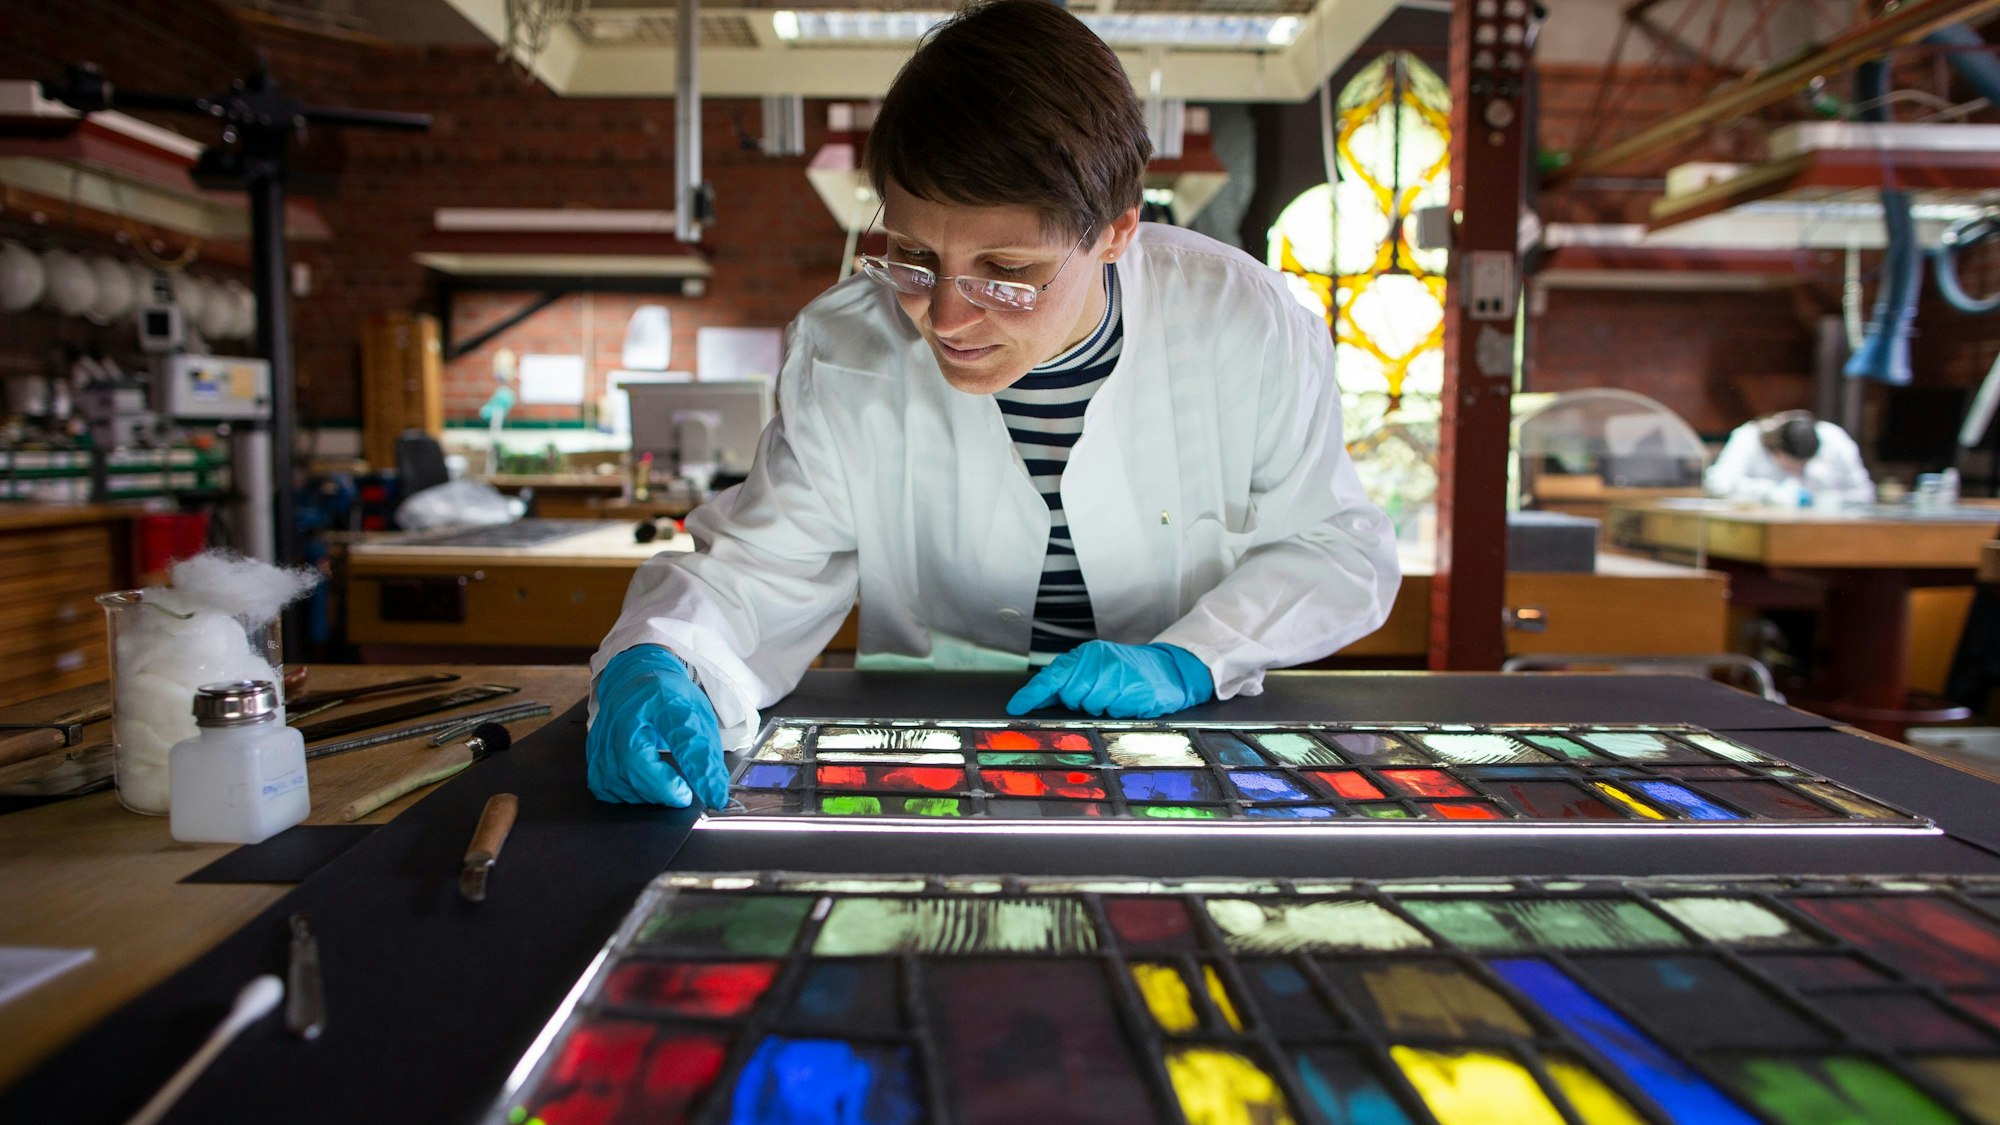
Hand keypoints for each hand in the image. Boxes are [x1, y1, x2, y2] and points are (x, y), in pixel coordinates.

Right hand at [587, 645, 728, 807]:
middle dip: (663, 789)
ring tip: (665, 787)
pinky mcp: (593, 751)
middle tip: (683, 795)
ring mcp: (603, 734)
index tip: (712, 794)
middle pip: (634, 763)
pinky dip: (625, 793)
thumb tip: (715, 792)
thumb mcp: (695, 714)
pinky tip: (641, 786)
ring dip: (646, 794)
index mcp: (659, 697)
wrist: (634, 680)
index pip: (682, 734)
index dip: (697, 768)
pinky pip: (603, 785)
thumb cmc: (664, 697)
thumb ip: (706, 753)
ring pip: (617, 779)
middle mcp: (623, 714)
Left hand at [1005, 641, 1214, 718]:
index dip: (1031, 694)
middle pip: (1071, 696)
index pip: (1051, 675)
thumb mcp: (1096, 668)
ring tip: (1116, 695)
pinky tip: (1128, 701)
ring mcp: (1118, 677)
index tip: (1015, 707)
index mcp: (1087, 655)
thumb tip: (1034, 701)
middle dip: (1079, 702)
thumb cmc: (1127, 671)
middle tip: (1098, 694)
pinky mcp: (1135, 693)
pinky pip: (1114, 713)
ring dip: (1102, 707)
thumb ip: (1067, 682)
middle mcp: (1100, 663)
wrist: (1167, 670)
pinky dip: (1119, 711)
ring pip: (1092, 707)